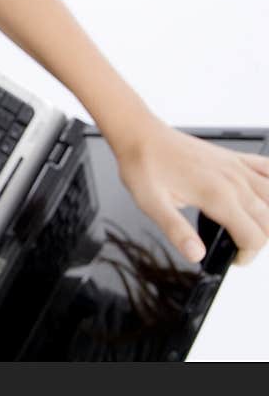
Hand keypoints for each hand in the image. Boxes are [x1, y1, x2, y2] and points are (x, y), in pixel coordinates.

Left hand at [115, 114, 268, 263]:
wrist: (140, 136)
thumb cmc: (144, 166)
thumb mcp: (152, 205)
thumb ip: (177, 231)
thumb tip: (196, 254)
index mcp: (216, 195)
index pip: (253, 236)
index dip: (246, 254)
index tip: (233, 259)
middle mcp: (233, 180)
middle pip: (267, 222)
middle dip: (257, 240)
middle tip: (237, 247)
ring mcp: (236, 167)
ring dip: (268, 217)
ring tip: (249, 227)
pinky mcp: (234, 157)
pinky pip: (268, 168)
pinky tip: (265, 194)